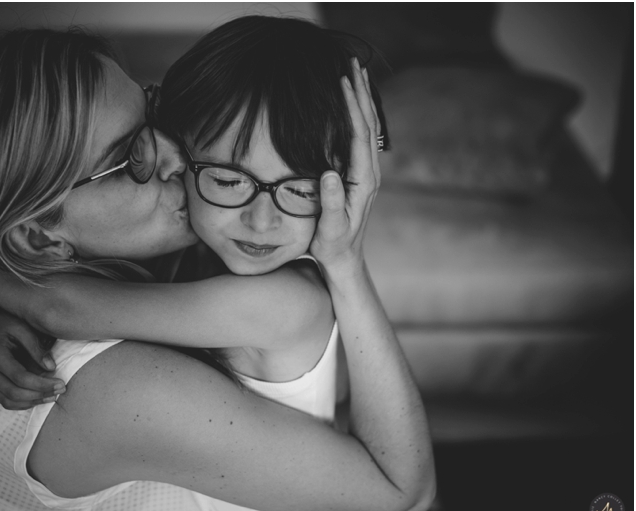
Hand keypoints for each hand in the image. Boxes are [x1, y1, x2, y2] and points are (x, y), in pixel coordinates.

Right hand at [0, 291, 64, 409]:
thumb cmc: (5, 323)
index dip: (42, 384)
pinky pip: (6, 401)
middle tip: (61, 389)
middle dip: (40, 394)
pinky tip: (40, 397)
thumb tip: (51, 368)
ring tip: (53, 396)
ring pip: (10, 401)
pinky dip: (23, 404)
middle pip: (15, 393)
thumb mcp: (21, 327)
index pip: (21, 378)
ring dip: (33, 402)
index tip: (61, 382)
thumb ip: (36, 347)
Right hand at [310, 57, 381, 271]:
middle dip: (361, 93)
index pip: (360, 135)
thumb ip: (331, 203)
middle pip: (368, 125)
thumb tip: (328, 173)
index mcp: (363, 181)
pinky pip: (362, 139)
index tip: (343, 82)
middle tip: (353, 63)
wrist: (344, 260)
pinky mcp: (359, 176)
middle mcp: (369, 174)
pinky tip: (352, 107)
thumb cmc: (332, 246)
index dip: (352, 108)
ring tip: (356, 75)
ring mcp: (366, 174)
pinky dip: (358, 116)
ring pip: (368, 129)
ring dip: (362, 101)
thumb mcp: (330, 229)